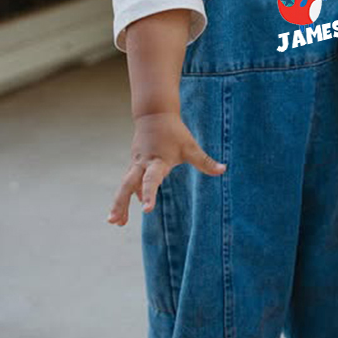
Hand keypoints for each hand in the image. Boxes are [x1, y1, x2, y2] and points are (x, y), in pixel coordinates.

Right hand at [107, 112, 225, 225]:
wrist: (154, 115)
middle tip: (114, 221)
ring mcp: (136, 164)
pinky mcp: (134, 164)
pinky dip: (125, 196)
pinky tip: (124, 211)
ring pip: (124, 185)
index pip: (151, 179)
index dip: (149, 194)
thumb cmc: (175, 132)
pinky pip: (128, 182)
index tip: (146, 210)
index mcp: (157, 161)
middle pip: (127, 185)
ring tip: (116, 222)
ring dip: (119, 203)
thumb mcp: (190, 147)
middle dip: (120, 203)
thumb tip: (223, 170)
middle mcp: (143, 164)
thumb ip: (205, 161)